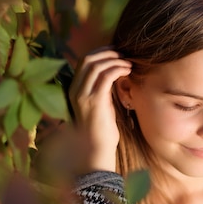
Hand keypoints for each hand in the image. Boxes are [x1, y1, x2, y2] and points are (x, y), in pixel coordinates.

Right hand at [68, 47, 131, 172]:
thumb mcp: (100, 103)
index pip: (83, 61)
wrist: (98, 151)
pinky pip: (105, 75)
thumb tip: (114, 71)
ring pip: (96, 64)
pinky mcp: (94, 101)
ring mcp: (83, 95)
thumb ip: (102, 88)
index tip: (116, 52)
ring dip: (115, 60)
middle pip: (87, 59)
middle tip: (123, 54)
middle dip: (107, 52)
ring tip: (128, 63)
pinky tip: (127, 71)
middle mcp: (75, 90)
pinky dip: (117, 68)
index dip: (100, 52)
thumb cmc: (102, 130)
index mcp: (74, 89)